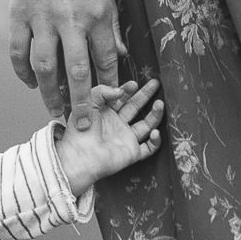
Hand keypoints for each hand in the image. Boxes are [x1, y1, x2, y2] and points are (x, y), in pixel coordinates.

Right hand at [11, 0, 122, 131]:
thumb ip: (111, 23)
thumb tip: (119, 55)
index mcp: (97, 14)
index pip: (106, 61)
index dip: (110, 86)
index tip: (110, 105)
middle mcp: (70, 21)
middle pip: (77, 73)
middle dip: (81, 104)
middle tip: (82, 126)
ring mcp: (41, 19)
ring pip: (45, 68)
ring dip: (49, 94)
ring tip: (54, 112)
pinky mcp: (18, 14)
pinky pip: (18, 51)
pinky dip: (22, 71)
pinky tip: (29, 83)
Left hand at [53, 80, 163, 194]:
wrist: (80, 156)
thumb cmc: (80, 130)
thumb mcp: (88, 102)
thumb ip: (103, 91)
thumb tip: (120, 91)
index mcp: (105, 114)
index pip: (121, 98)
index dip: (128, 90)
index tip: (134, 84)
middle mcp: (116, 125)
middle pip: (135, 107)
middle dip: (145, 95)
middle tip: (155, 83)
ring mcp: (125, 139)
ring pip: (146, 125)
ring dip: (155, 114)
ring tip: (160, 103)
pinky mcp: (131, 154)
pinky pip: (149, 148)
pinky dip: (155, 141)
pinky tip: (155, 132)